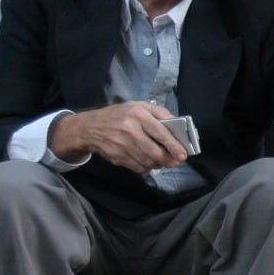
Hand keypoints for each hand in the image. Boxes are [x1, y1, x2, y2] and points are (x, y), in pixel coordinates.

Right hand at [49, 101, 187, 172]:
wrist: (90, 127)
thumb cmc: (120, 115)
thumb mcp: (139, 106)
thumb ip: (160, 113)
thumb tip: (179, 126)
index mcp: (138, 114)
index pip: (160, 132)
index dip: (174, 145)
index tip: (183, 155)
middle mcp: (129, 129)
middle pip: (155, 151)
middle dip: (169, 159)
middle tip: (176, 161)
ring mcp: (121, 145)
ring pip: (148, 162)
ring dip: (159, 164)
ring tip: (163, 160)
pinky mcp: (117, 157)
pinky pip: (138, 167)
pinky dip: (147, 167)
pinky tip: (149, 162)